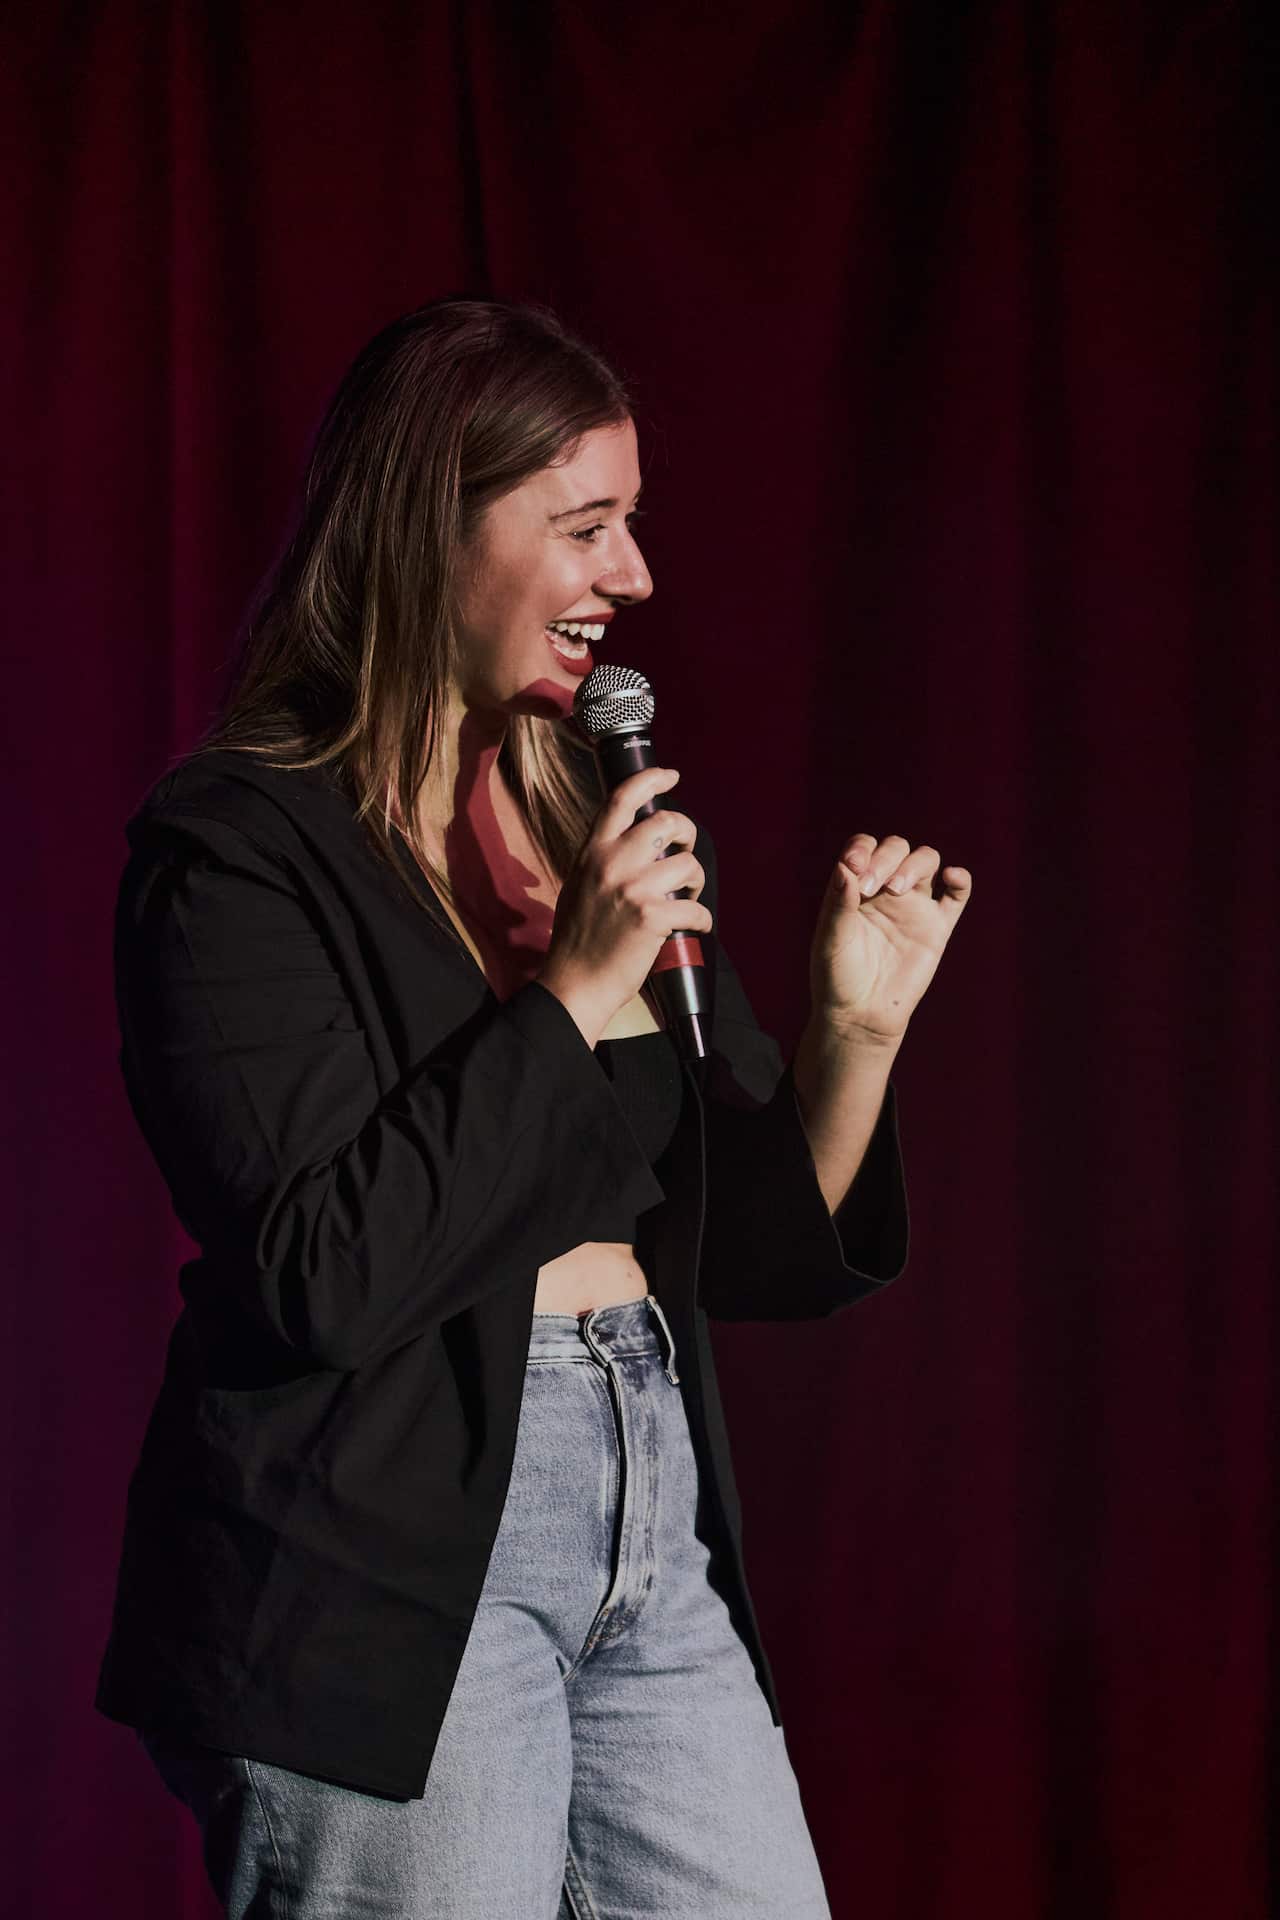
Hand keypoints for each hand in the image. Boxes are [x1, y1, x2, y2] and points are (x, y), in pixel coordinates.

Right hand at [537, 767, 713, 1046]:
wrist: (574, 982)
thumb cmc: (578, 938)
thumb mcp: (579, 883)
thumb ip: (603, 859)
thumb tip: (635, 843)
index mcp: (592, 852)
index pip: (622, 799)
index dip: (651, 780)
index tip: (671, 776)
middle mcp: (612, 862)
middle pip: (667, 823)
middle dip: (688, 834)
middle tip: (686, 854)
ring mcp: (632, 888)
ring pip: (688, 864)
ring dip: (697, 882)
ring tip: (687, 897)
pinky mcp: (652, 916)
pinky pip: (696, 907)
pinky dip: (701, 919)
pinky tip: (692, 927)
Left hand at [808, 834, 971, 1042]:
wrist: (861, 1015)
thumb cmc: (837, 978)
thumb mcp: (830, 939)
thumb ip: (838, 903)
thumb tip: (846, 866)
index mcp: (856, 888)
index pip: (864, 848)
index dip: (863, 848)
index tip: (856, 868)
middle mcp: (886, 891)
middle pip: (897, 848)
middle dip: (887, 858)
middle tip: (874, 888)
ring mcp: (914, 907)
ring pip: (927, 861)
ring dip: (915, 865)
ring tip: (898, 889)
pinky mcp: (937, 928)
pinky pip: (957, 894)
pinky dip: (960, 879)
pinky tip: (952, 876)